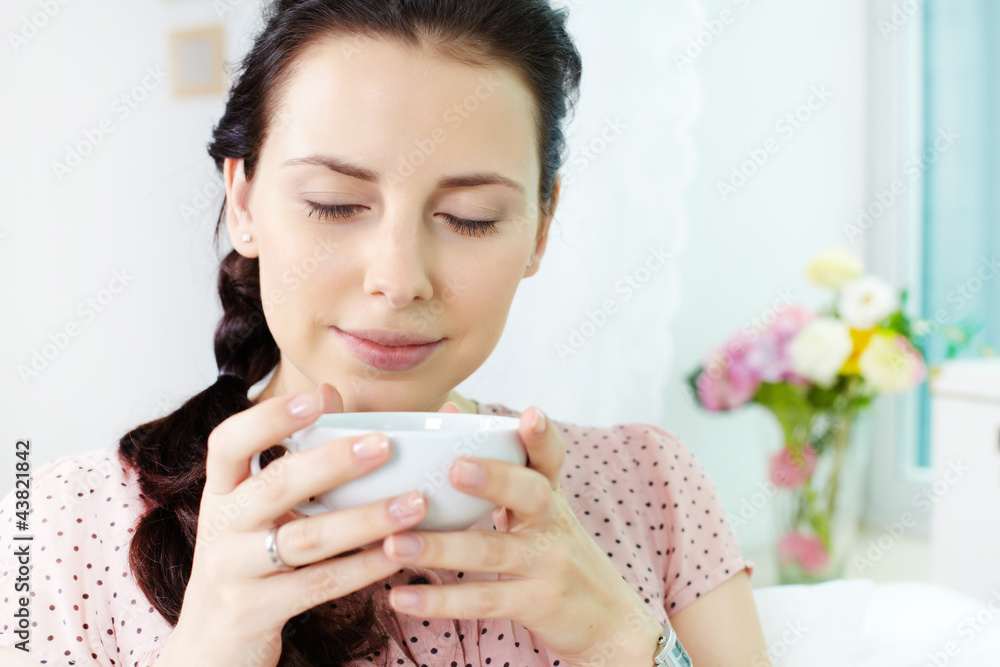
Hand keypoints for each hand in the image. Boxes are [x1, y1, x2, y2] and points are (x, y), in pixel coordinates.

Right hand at [159, 384, 456, 666]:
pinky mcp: (254, 612)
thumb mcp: (257, 513)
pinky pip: (318, 585)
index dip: (270, 416)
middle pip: (275, 485)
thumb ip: (294, 460)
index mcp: (222, 492)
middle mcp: (221, 527)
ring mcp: (233, 572)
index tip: (318, 397)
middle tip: (385, 444)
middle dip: (332, 462)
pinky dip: (362, 567)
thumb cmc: (248, 564)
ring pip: (305, 538)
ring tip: (414, 503)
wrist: (209, 648)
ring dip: (365, 518)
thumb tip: (332, 391)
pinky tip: (397, 554)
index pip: (228, 441)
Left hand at [380, 406, 664, 665]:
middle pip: (532, 494)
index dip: (542, 436)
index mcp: (549, 494)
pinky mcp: (535, 604)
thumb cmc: (553, 549)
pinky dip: (440, 600)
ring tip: (394, 544)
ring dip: (440, 548)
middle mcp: (553, 523)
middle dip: (495, 479)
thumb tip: (450, 410)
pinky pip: (484, 600)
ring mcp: (547, 564)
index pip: (550, 457)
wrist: (605, 617)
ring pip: (492, 551)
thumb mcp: (538, 509)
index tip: (530, 414)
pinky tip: (401, 597)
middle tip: (455, 469)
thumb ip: (499, 466)